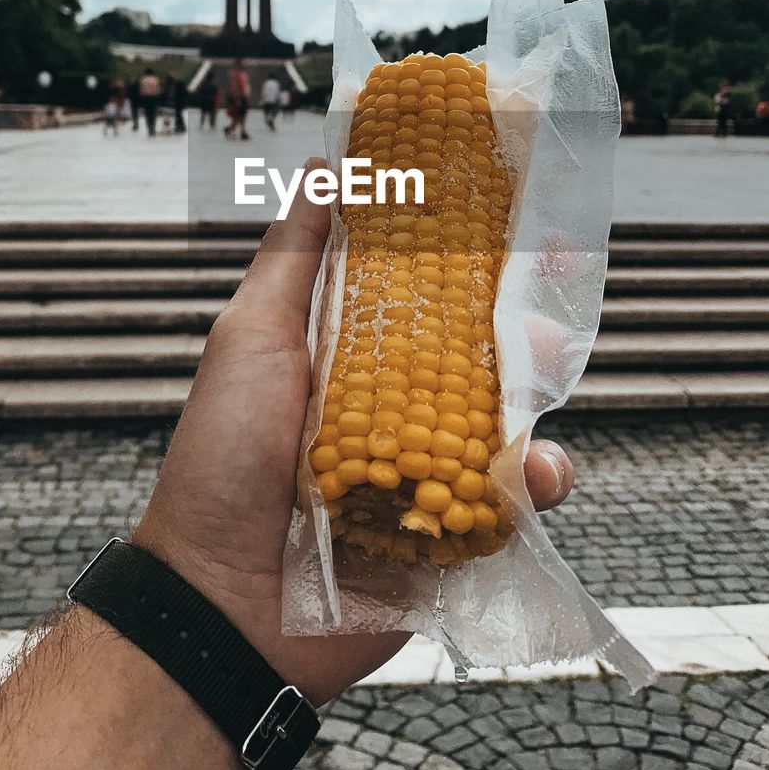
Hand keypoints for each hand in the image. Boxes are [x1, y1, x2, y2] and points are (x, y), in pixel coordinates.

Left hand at [136, 162, 574, 706]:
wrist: (220, 599)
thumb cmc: (223, 457)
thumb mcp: (250, 337)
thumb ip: (294, 257)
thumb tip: (323, 170)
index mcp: (350, 358)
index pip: (423, 298)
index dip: (468, 261)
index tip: (513, 220)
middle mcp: (393, 411)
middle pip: (478, 357)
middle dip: (523, 327)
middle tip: (547, 304)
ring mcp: (425, 474)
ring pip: (508, 425)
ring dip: (539, 402)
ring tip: (545, 379)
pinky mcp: (450, 537)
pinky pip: (513, 504)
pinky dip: (536, 486)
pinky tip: (537, 474)